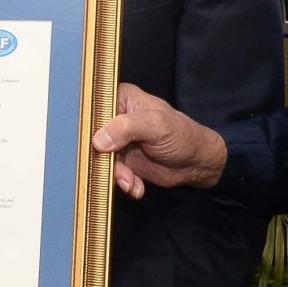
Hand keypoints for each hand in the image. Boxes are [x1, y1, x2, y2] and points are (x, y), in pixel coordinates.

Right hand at [91, 83, 227, 198]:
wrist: (197, 163)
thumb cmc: (181, 135)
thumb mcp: (156, 126)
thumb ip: (127, 128)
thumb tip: (98, 140)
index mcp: (121, 99)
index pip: (94, 109)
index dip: (90, 127)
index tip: (94, 145)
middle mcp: (115, 118)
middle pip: (93, 136)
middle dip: (103, 158)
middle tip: (117, 171)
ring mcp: (117, 141)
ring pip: (100, 158)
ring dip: (115, 174)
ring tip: (131, 182)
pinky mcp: (122, 160)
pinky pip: (111, 171)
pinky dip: (123, 182)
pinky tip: (137, 187)